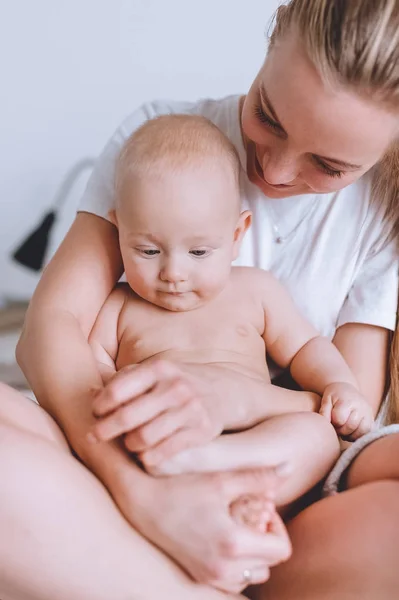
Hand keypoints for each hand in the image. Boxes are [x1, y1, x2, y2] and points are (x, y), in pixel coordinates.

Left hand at [88, 360, 224, 465]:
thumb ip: (125, 381)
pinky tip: (145, 455)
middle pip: (126, 417)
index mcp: (160, 369)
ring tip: (128, 443)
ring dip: (129, 445)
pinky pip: (164, 453)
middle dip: (104, 430)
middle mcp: (176, 387)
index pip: (117, 390)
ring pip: (143, 438)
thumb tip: (89, 395)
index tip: (95, 413)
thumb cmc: (176, 383)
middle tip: (94, 437)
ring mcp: (191, 410)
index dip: (100, 406)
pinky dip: (149, 457)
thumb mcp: (155, 373)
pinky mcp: (202, 431)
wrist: (224, 390)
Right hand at [116, 465, 290, 593]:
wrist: (142, 505)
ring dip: (253, 555)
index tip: (262, 508)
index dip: (278, 527)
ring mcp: (209, 577)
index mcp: (233, 543)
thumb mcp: (222, 480)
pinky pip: (233, 581)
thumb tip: (289, 468)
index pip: (281, 550)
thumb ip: (259, 477)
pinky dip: (237, 564)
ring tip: (238, 527)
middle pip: (269, 565)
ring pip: (252, 575)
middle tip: (251, 515)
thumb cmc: (182, 488)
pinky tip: (224, 539)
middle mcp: (223, 568)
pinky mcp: (199, 578)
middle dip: (266, 540)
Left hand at [319, 382, 373, 440]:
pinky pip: (368, 433)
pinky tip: (351, 432)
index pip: (339, 419)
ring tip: (344, 431)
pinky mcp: (372, 420)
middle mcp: (361, 407)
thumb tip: (325, 425)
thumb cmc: (335, 396)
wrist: (348, 390)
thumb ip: (324, 412)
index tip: (331, 420)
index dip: (333, 423)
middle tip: (337, 427)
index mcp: (348, 401)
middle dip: (341, 430)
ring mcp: (368, 414)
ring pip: (362, 432)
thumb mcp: (326, 399)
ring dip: (351, 435)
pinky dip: (359, 436)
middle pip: (350, 426)